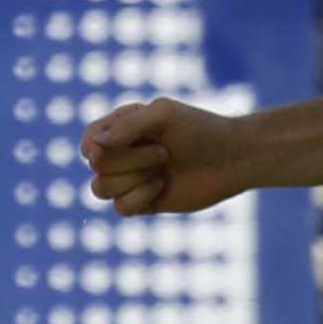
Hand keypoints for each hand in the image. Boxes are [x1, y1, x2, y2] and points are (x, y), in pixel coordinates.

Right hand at [81, 95, 254, 218]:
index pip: (89, 140)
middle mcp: (123, 154)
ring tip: (162, 171)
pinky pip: (121, 209)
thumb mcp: (163, 114)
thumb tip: (93, 149)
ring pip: (101, 189)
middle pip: (96, 166)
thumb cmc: (200, 130)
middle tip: (163, 152)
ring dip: (133, 180)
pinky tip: (162, 187)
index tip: (105, 148)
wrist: (233, 159)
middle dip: (130, 160)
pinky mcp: (142, 203)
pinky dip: (140, 198)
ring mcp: (131, 180)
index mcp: (122, 129)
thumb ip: (126, 126)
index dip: (93, 147)